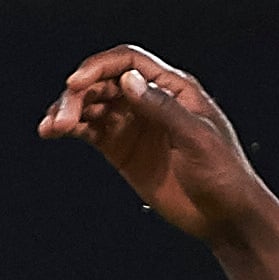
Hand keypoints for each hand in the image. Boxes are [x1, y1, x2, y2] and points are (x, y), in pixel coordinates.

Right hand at [42, 47, 278, 251]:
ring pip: (91, 103)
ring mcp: (134, 123)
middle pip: (103, 81)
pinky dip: (70, 127)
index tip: (77, 83)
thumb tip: (129, 80)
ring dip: (67, 110)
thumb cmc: (224, 176)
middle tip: (63, 118)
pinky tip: (53, 131)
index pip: (129, 62)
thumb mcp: (198, 140)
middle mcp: (149, 100)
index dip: (99, 67)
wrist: (226, 217)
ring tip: (52, 127)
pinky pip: (90, 129)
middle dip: (78, 94)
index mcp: (174, 88)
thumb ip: (163, 109)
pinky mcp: (122, 148)